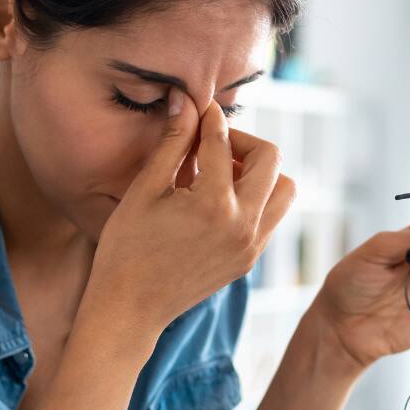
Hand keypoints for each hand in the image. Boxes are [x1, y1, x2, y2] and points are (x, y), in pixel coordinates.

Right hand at [83, 90, 296, 336]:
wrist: (130, 309)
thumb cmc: (126, 249)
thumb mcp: (145, 190)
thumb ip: (173, 143)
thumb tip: (185, 100)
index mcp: (214, 204)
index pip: (223, 142)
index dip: (208, 118)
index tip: (198, 108)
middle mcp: (243, 225)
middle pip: (270, 159)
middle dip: (242, 142)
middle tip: (212, 144)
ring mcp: (251, 246)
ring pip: (283, 189)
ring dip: (260, 172)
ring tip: (221, 174)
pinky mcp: (249, 260)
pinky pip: (271, 217)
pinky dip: (256, 198)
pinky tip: (219, 200)